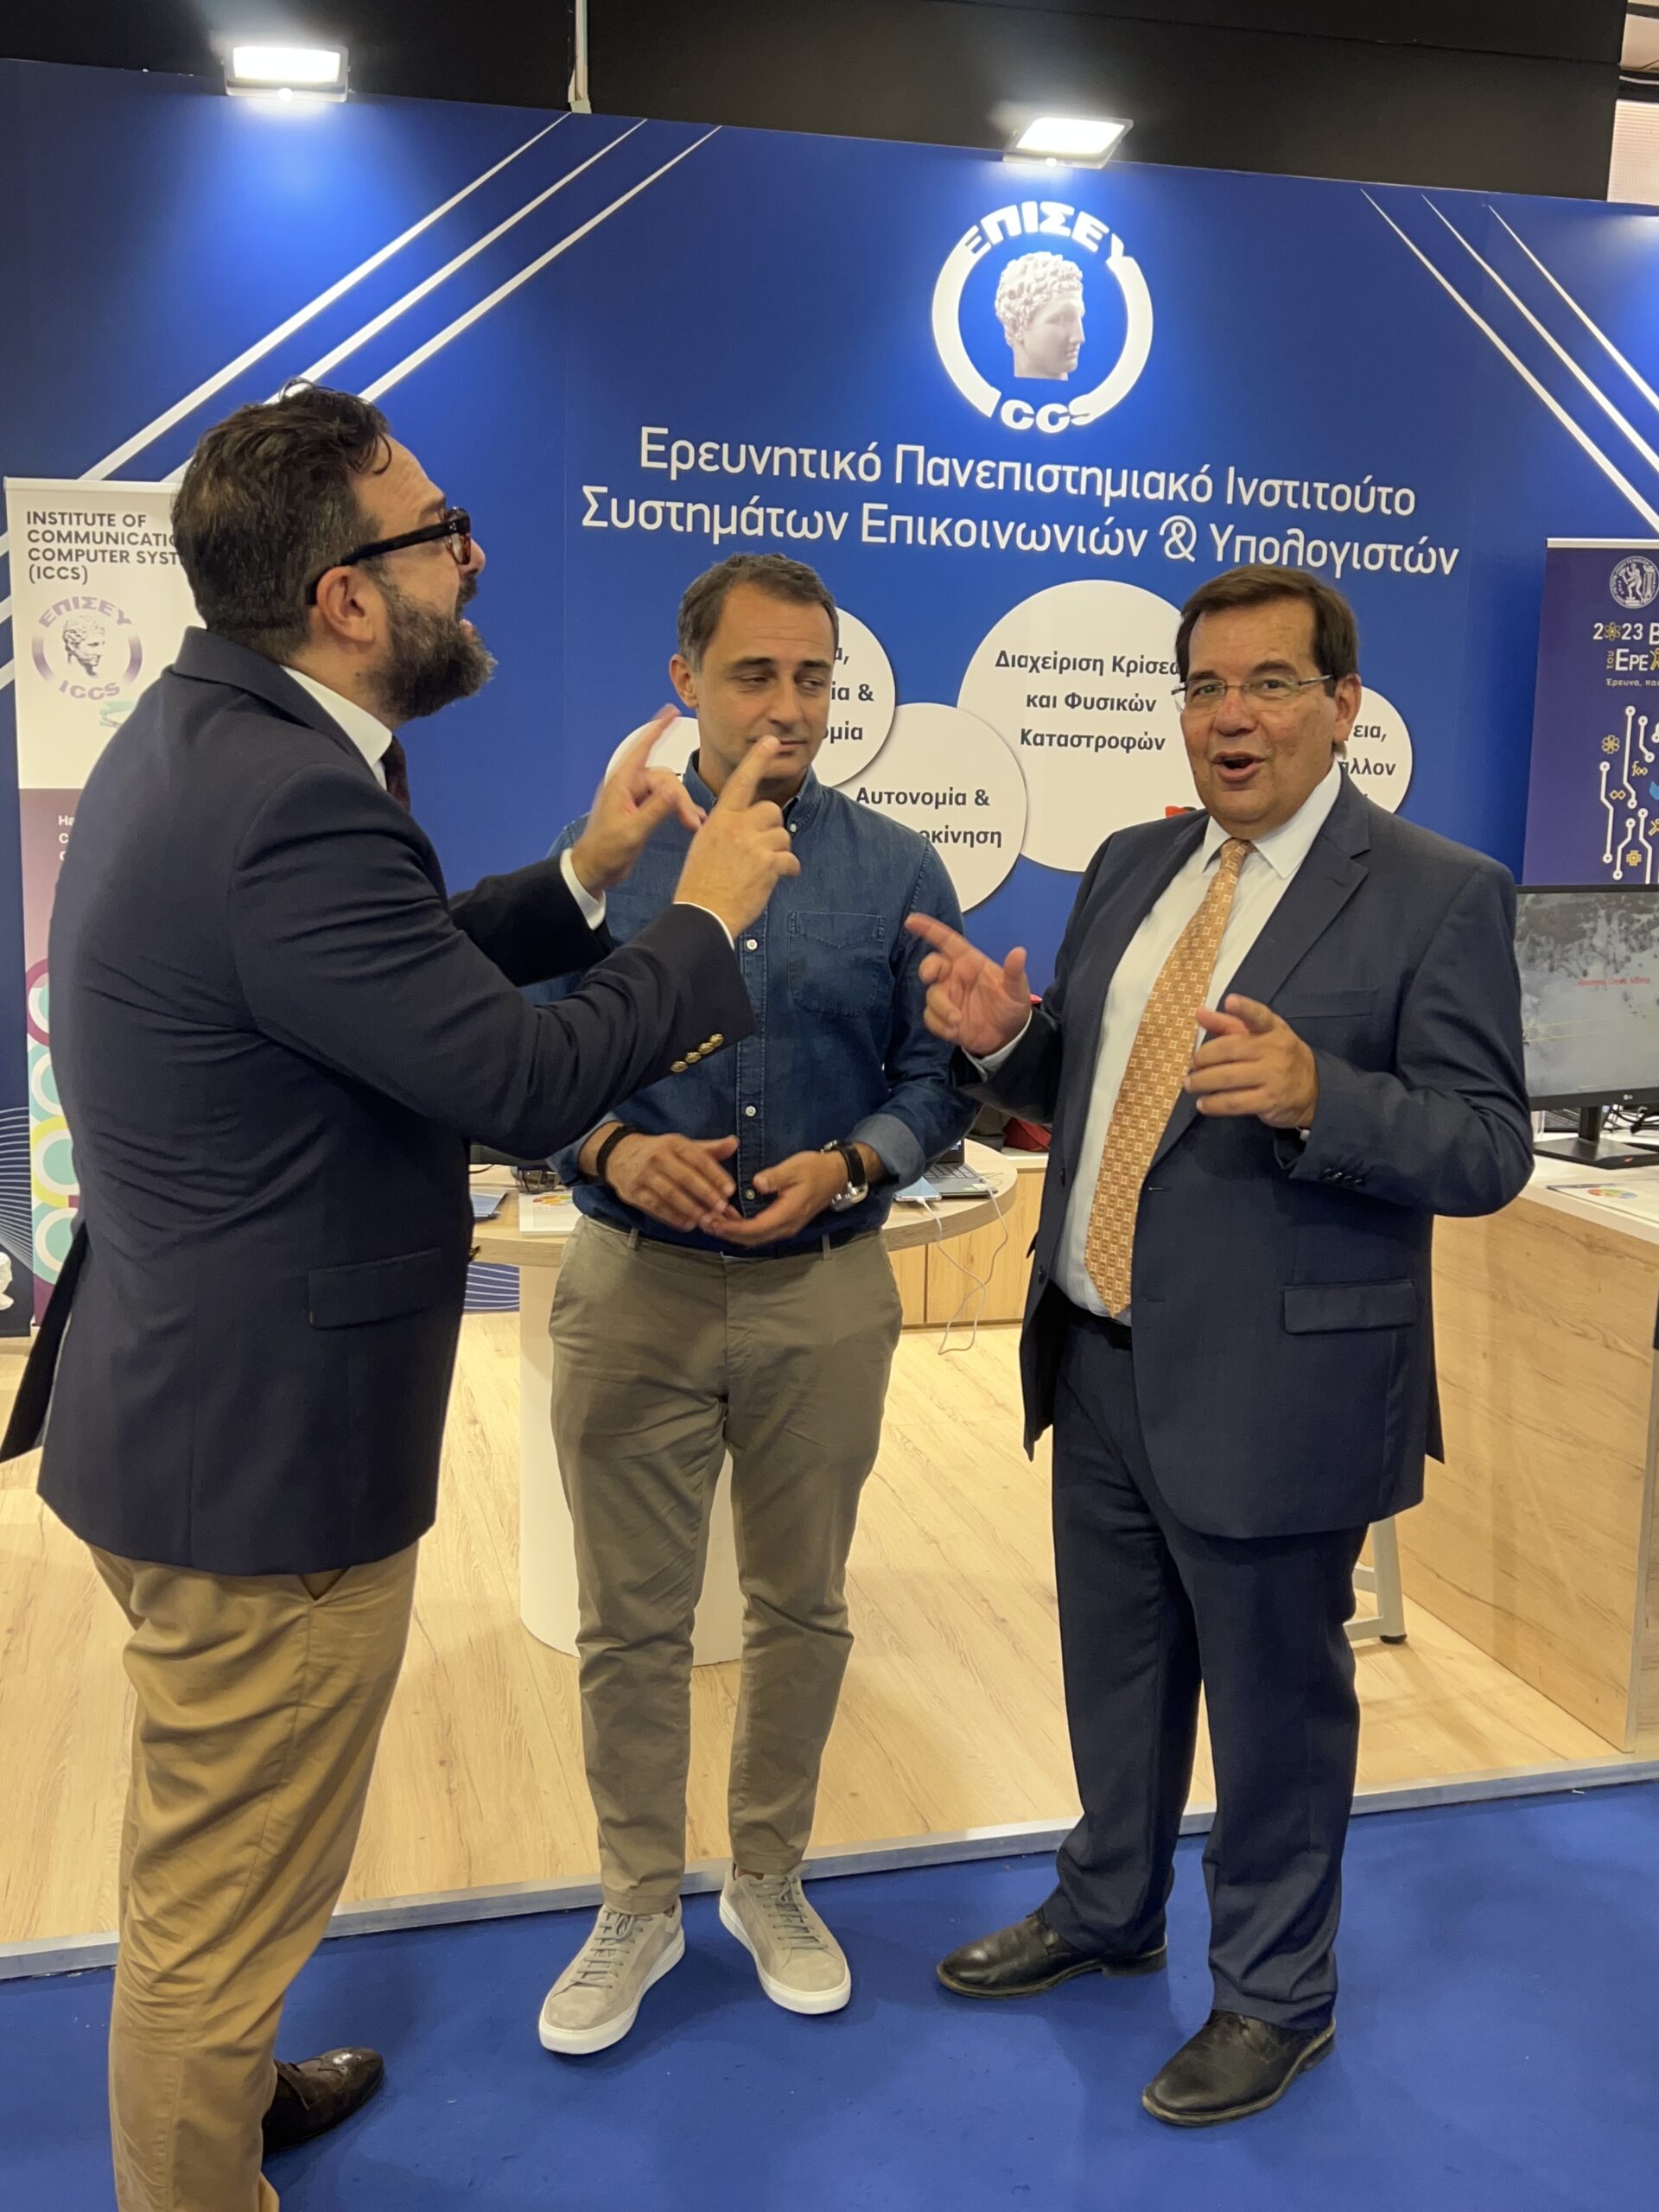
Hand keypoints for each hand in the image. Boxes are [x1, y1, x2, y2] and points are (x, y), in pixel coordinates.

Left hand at [570, 708, 704, 894]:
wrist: (594, 870)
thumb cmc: (606, 851)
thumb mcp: (632, 832)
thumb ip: (654, 810)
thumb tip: (674, 789)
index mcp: (622, 784)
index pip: (641, 749)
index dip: (657, 729)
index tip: (672, 711)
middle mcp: (629, 786)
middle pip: (664, 779)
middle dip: (681, 797)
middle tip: (693, 820)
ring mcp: (635, 799)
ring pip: (667, 792)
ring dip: (682, 805)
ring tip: (695, 824)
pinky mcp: (641, 812)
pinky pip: (664, 803)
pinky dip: (677, 810)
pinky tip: (691, 821)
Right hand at [597, 1129, 739, 1232]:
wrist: (618, 1154)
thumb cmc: (657, 1151)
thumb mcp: (681, 1145)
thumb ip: (708, 1149)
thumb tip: (734, 1143)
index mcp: (673, 1144)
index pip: (698, 1159)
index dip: (715, 1175)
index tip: (730, 1189)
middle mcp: (658, 1157)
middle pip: (685, 1177)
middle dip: (705, 1194)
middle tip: (721, 1208)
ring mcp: (644, 1175)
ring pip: (670, 1194)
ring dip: (691, 1208)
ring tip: (707, 1219)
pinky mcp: (633, 1192)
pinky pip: (654, 1206)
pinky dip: (672, 1217)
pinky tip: (687, 1224)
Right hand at [672, 738, 800, 934]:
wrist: (703, 913)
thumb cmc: (699, 885)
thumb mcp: (704, 846)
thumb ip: (725, 829)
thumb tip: (741, 826)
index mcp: (719, 820)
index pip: (741, 781)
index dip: (757, 759)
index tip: (769, 742)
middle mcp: (737, 827)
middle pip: (771, 810)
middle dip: (771, 827)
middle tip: (762, 846)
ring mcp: (754, 845)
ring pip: (783, 835)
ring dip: (779, 851)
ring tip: (764, 868)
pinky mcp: (769, 865)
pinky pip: (790, 859)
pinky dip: (789, 869)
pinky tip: (780, 877)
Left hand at [713, 1149, 847, 1246]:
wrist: (836, 1175)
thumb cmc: (815, 1169)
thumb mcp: (794, 1168)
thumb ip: (775, 1177)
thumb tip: (757, 1183)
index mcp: (787, 1214)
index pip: (754, 1228)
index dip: (731, 1227)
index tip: (712, 1220)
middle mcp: (785, 1226)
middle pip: (751, 1238)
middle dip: (726, 1233)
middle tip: (704, 1223)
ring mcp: (785, 1226)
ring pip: (755, 1237)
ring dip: (733, 1232)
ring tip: (711, 1221)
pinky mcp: (783, 1222)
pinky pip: (759, 1231)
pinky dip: (742, 1228)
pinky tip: (729, 1217)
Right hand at [904, 913, 1030, 1057]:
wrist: (1008, 1036)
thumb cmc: (1011, 1005)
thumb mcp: (1017, 989)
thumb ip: (1014, 972)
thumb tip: (1019, 952)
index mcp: (969, 962)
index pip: (946, 941)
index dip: (929, 929)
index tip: (911, 921)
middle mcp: (954, 976)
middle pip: (931, 965)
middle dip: (927, 969)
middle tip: (930, 977)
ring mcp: (947, 997)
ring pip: (931, 996)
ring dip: (941, 1008)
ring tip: (958, 1021)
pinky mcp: (942, 1018)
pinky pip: (931, 1018)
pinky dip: (940, 1025)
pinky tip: (955, 1032)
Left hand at [1185, 995, 1318, 1128]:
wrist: (1314, 1089)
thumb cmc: (1278, 1056)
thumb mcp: (1260, 1035)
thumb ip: (1228, 1024)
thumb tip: (1199, 1013)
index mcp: (1272, 1029)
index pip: (1259, 1016)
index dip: (1245, 1008)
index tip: (1231, 1000)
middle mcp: (1275, 1050)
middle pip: (1229, 1050)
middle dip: (1203, 1059)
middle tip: (1191, 1065)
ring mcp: (1274, 1076)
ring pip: (1228, 1078)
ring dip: (1202, 1082)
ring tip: (1190, 1084)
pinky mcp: (1270, 1101)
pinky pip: (1235, 1103)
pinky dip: (1214, 1104)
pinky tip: (1204, 1104)